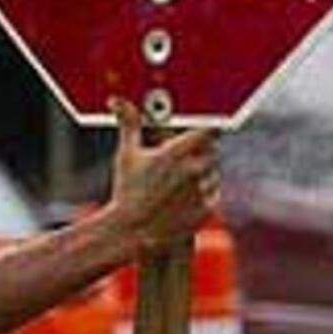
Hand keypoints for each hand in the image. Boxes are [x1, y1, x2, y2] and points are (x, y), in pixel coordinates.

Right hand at [105, 96, 218, 253]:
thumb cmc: (126, 192)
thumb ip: (129, 124)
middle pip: (212, 150)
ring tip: (181, 181)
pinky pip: (213, 193)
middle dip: (202, 151)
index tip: (206, 128)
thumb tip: (118, 101)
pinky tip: (185, 197)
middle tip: (185, 157)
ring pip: (213, 172)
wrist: (131, 232)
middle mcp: (193, 170)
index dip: (208, 128)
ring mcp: (201, 191)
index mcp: (175, 153)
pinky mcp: (206, 209)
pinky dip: (204, 193)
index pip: (208, 130)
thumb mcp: (127, 155)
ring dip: (204, 172)